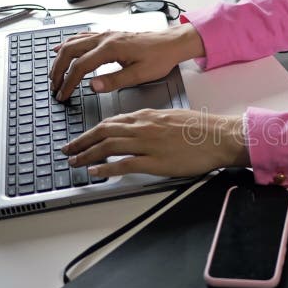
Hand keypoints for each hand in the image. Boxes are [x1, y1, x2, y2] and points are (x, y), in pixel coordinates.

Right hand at [49, 23, 204, 100]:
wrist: (171, 44)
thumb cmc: (160, 58)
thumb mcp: (139, 74)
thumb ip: (114, 81)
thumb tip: (92, 86)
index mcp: (110, 49)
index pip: (80, 67)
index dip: (69, 82)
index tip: (63, 95)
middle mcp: (105, 38)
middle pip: (70, 51)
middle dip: (58, 69)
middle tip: (54, 86)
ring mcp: (106, 35)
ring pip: (73, 43)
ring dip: (60, 58)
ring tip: (54, 73)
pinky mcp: (109, 36)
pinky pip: (82, 37)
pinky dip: (68, 44)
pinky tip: (61, 49)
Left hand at [61, 109, 249, 177]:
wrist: (220, 137)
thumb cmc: (202, 129)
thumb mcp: (173, 117)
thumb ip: (153, 123)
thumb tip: (139, 130)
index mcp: (148, 116)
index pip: (112, 122)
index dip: (92, 131)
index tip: (81, 138)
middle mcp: (144, 127)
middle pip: (104, 132)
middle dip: (82, 142)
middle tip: (68, 150)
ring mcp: (148, 144)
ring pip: (108, 146)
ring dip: (87, 154)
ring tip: (75, 162)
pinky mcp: (155, 161)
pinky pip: (124, 164)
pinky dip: (106, 167)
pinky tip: (96, 171)